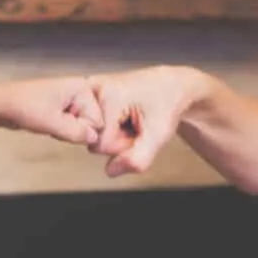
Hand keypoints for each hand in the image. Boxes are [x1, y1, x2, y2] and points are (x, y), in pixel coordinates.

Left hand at [0, 76, 104, 145]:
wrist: (1, 105)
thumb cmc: (22, 106)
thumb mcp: (51, 123)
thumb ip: (76, 132)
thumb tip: (94, 138)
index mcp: (81, 88)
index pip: (98, 121)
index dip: (83, 131)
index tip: (66, 128)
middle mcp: (80, 91)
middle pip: (91, 123)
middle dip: (75, 130)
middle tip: (56, 125)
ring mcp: (72, 99)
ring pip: (82, 127)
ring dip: (67, 131)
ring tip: (51, 123)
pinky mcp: (65, 108)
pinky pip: (72, 127)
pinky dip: (62, 130)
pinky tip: (50, 125)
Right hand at [87, 65, 207, 176]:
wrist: (169, 86)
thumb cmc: (167, 105)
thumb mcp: (159, 135)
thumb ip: (136, 158)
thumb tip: (110, 170)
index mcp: (109, 95)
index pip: (101, 145)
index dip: (123, 145)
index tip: (138, 128)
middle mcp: (93, 89)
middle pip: (94, 142)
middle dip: (117, 140)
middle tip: (134, 124)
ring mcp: (88, 91)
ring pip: (92, 136)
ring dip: (114, 135)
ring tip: (129, 119)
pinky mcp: (87, 96)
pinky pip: (90, 127)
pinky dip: (108, 128)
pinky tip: (120, 116)